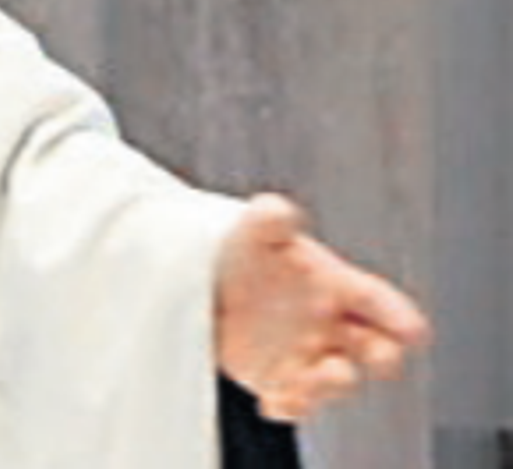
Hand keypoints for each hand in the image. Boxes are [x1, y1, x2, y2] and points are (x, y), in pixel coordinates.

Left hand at [214, 193, 430, 420]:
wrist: (203, 281)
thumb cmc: (244, 251)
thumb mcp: (253, 231)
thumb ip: (269, 219)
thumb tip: (277, 211)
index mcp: (339, 285)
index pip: (376, 299)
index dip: (397, 313)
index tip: (414, 329)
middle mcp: (333, 326)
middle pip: (373, 347)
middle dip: (382, 354)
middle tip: (380, 355)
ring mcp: (308, 357)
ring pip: (336, 379)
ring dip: (337, 383)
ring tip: (329, 373)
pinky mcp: (277, 380)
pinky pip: (292, 402)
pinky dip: (290, 406)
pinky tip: (276, 402)